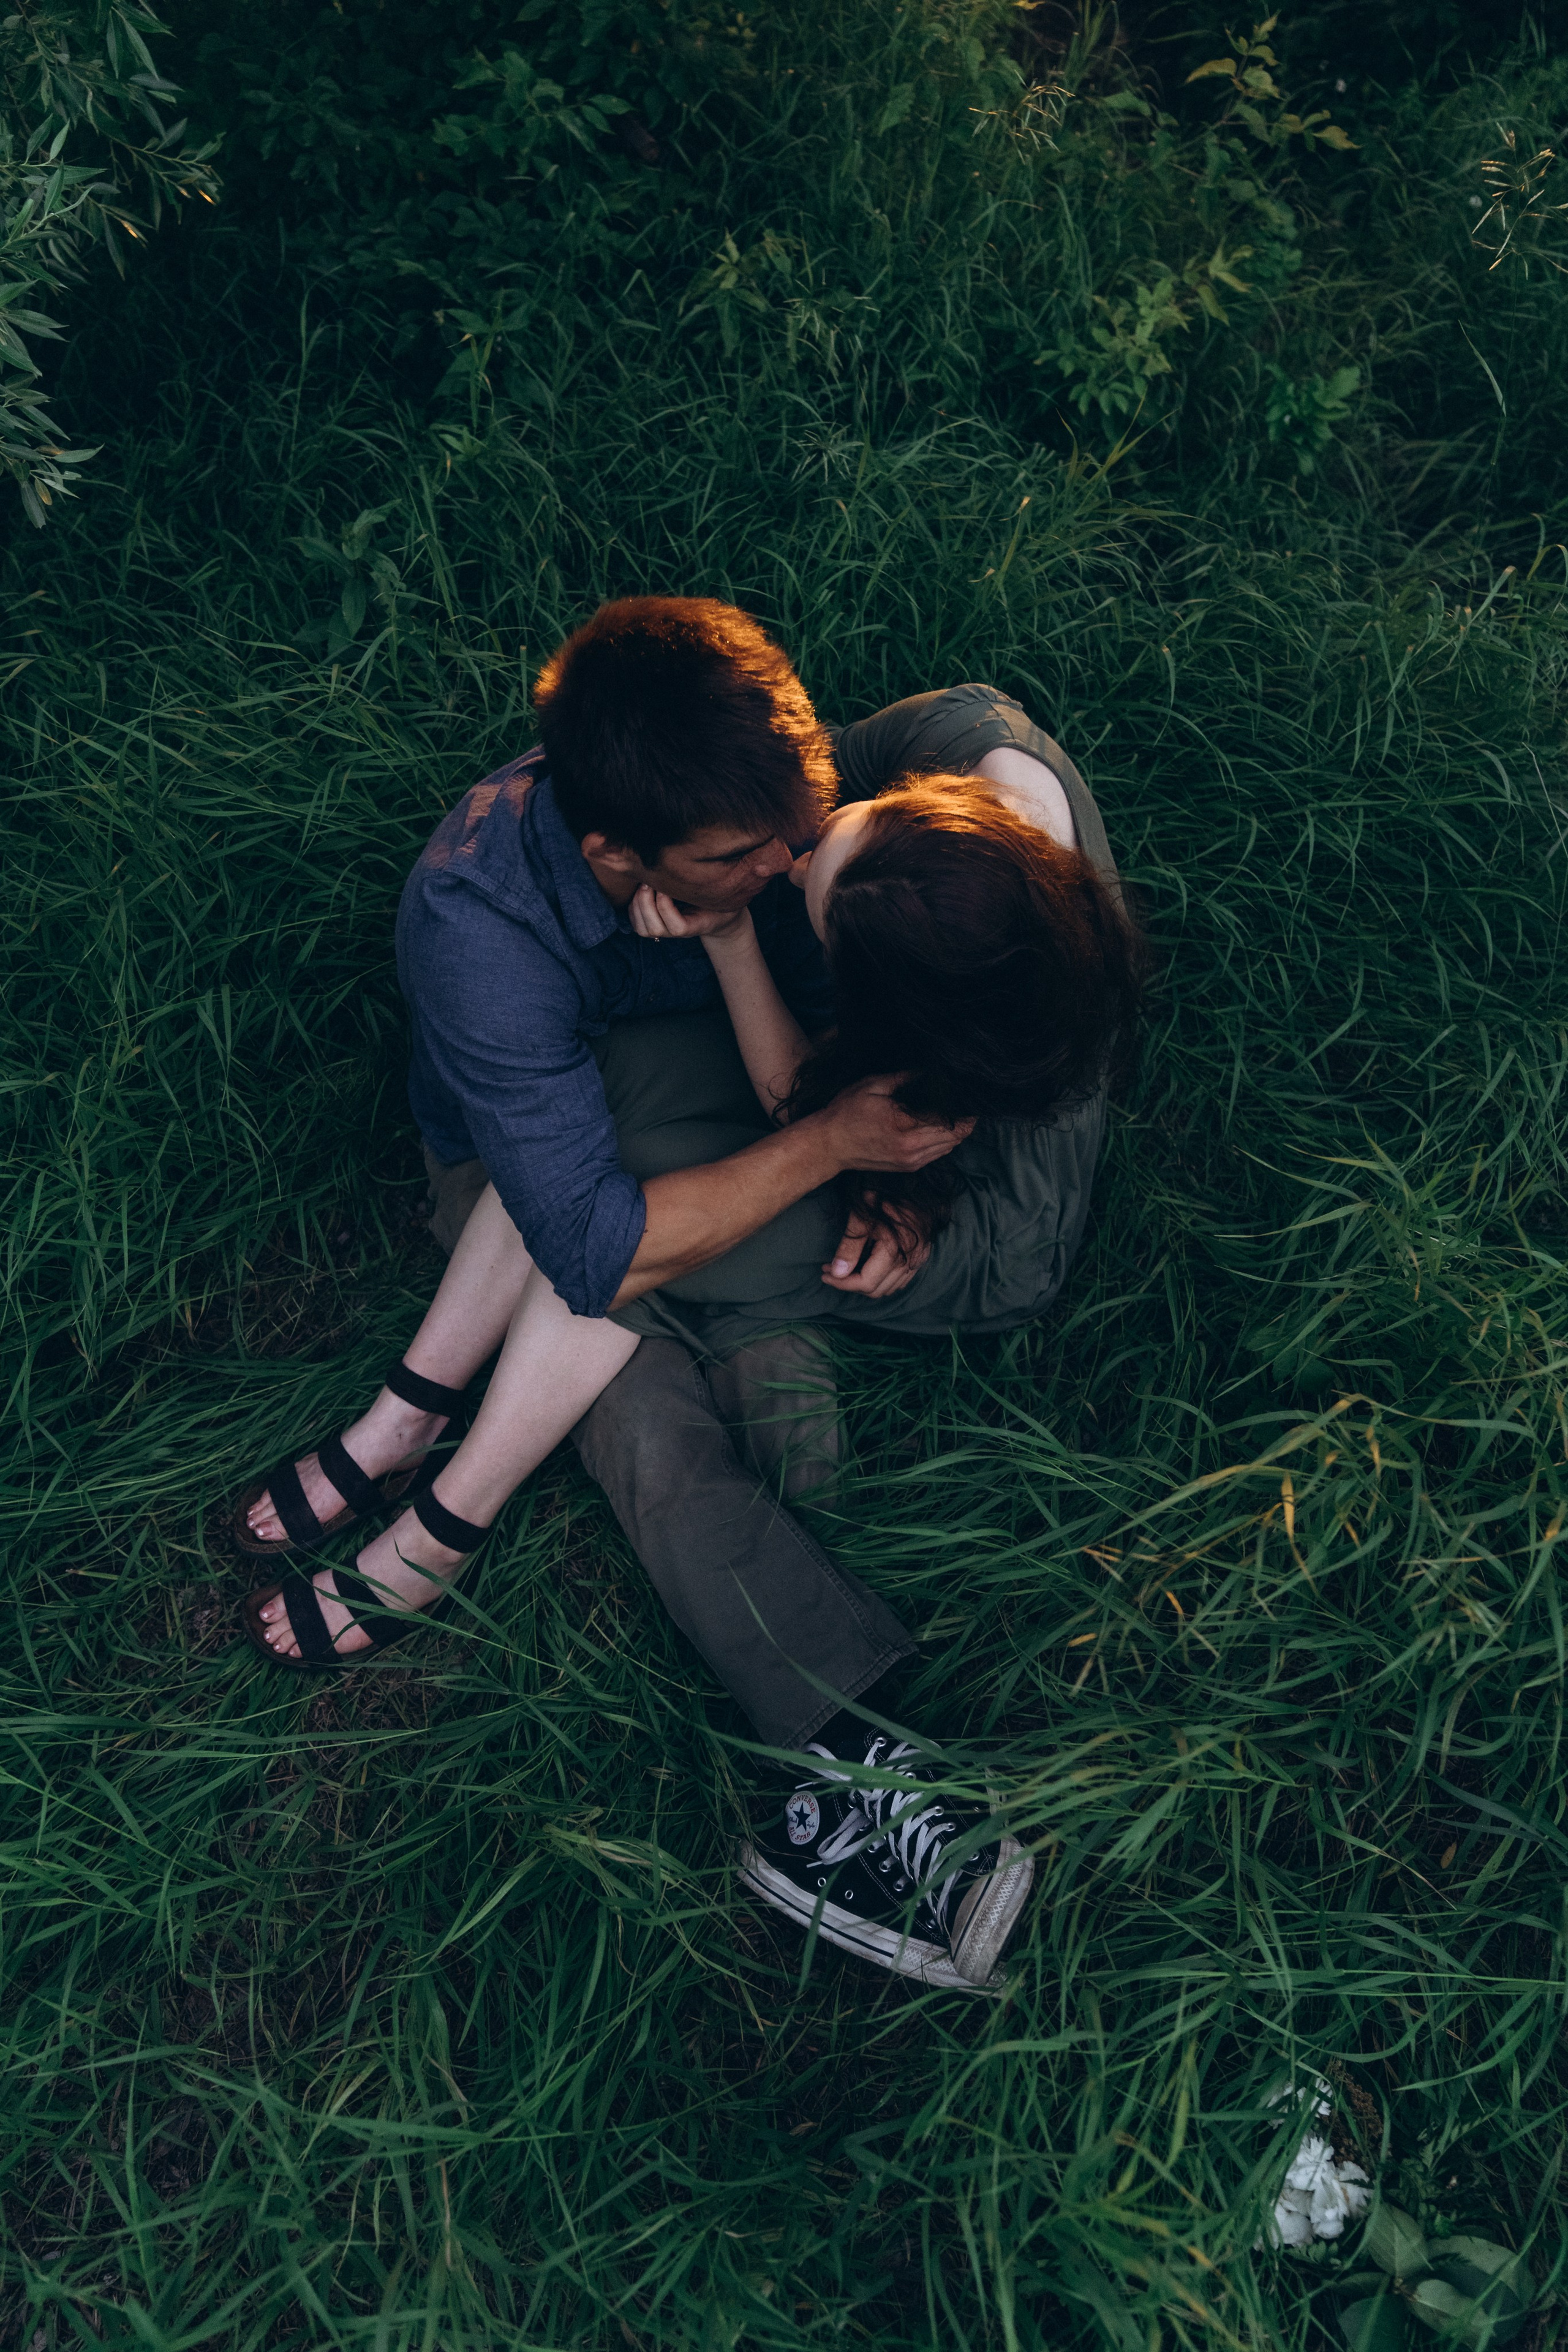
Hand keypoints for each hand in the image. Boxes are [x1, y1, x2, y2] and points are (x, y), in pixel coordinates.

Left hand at [629, 886, 749, 945]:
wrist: (719, 918)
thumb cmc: (723, 900)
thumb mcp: (730, 892)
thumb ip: (735, 883)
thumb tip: (760, 865)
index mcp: (696, 925)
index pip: (675, 926)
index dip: (666, 907)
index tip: (667, 886)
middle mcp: (678, 931)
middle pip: (653, 928)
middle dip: (646, 901)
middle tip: (650, 880)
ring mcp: (665, 931)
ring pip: (642, 927)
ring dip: (638, 903)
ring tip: (645, 884)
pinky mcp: (655, 925)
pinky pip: (636, 922)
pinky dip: (632, 906)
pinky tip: (641, 890)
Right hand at [820, 1074, 973, 1174]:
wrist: (829, 1146)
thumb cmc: (846, 1113)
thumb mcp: (873, 1086)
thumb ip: (904, 1078)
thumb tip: (929, 1072)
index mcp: (906, 1128)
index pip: (950, 1121)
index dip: (964, 1109)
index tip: (966, 1094)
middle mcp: (914, 1149)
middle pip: (957, 1137)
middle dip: (964, 1119)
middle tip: (963, 1101)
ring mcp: (912, 1161)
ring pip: (950, 1147)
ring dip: (955, 1131)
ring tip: (952, 1111)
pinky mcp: (909, 1167)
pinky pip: (937, 1154)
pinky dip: (943, 1140)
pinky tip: (937, 1125)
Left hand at [822, 1205, 931, 1295]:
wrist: (917, 1191)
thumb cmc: (885, 1200)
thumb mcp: (862, 1218)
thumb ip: (849, 1247)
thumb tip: (836, 1273)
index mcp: (895, 1250)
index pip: (866, 1282)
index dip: (842, 1283)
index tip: (825, 1274)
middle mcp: (909, 1261)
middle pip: (875, 1290)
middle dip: (850, 1284)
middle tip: (832, 1271)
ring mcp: (917, 1263)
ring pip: (886, 1289)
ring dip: (865, 1284)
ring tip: (847, 1270)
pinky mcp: (919, 1261)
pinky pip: (898, 1283)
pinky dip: (880, 1281)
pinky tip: (867, 1268)